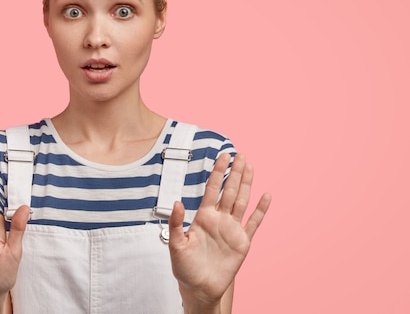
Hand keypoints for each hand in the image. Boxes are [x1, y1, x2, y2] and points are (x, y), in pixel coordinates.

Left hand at [168, 153, 270, 306]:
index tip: (223, 156)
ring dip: (247, 184)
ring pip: (242, 201)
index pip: (212, 189)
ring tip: (251, 167)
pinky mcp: (243, 242)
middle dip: (235, 173)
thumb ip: (176, 223)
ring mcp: (232, 229)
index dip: (218, 172)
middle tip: (240, 154)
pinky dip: (261, 210)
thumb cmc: (185, 266)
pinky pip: (254, 223)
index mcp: (204, 216)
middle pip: (229, 191)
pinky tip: (266, 196)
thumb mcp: (176, 244)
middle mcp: (219, 219)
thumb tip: (177, 202)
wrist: (199, 287)